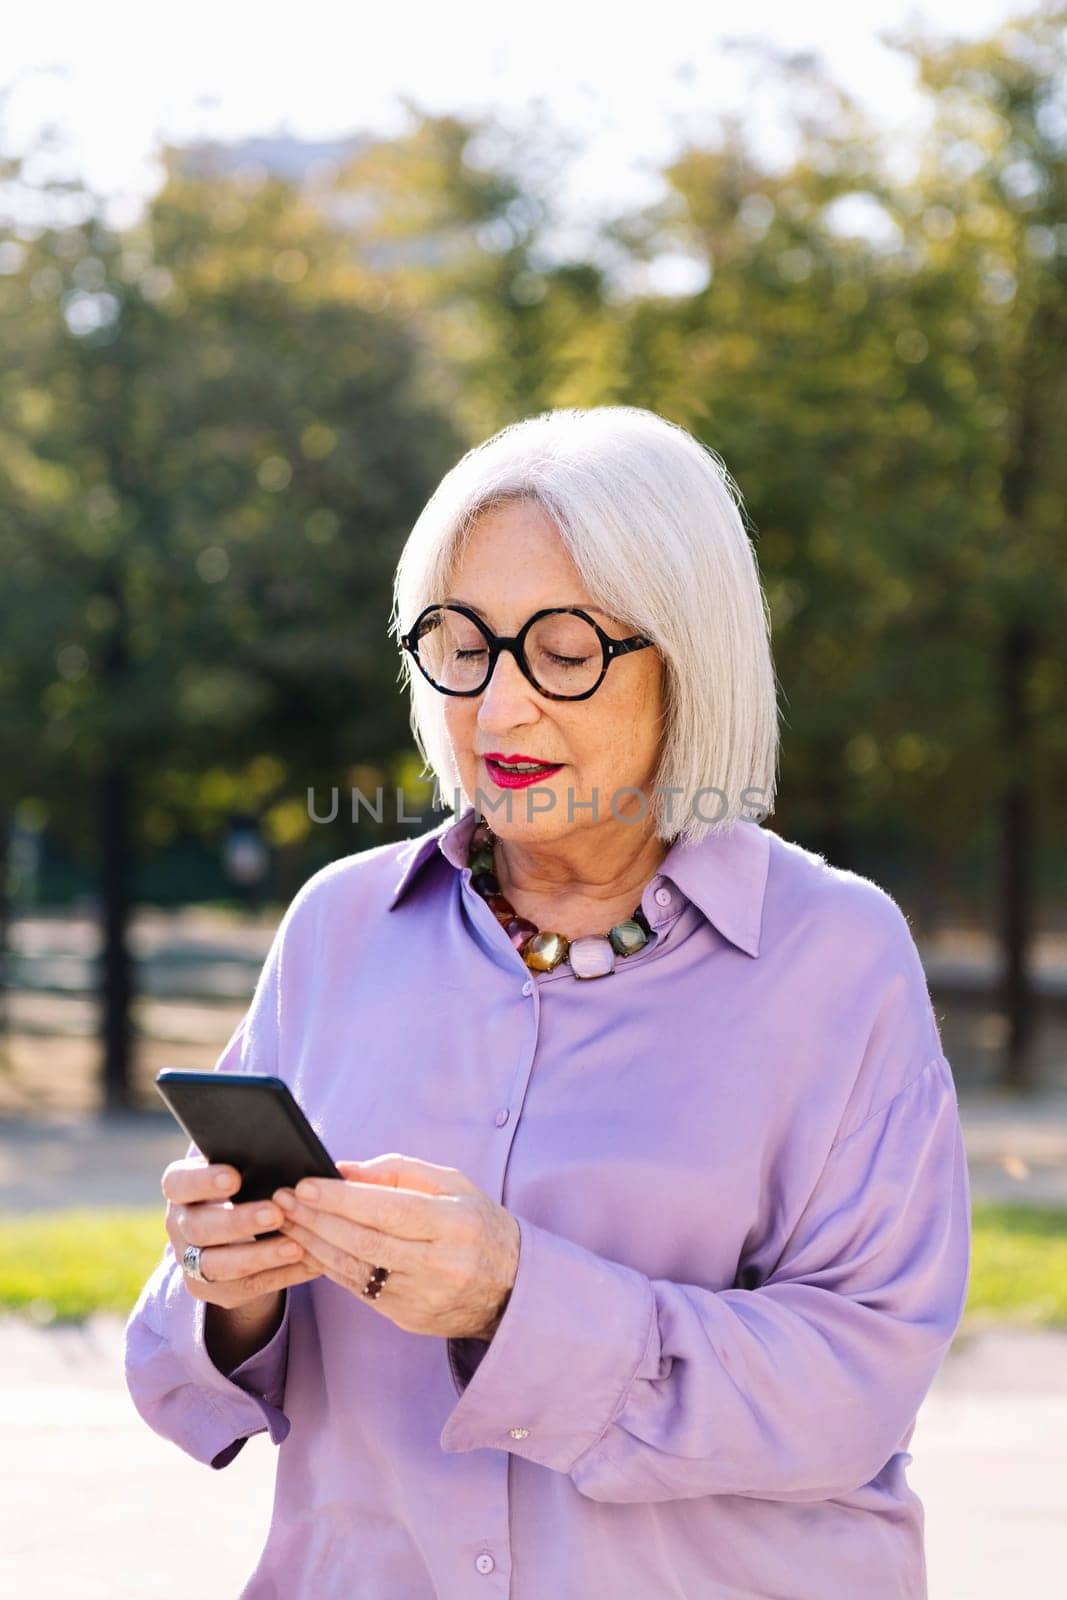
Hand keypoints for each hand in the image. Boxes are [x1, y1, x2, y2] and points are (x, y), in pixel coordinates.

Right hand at [162, 1156, 322, 1310]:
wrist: (236, 1233)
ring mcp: (190, 1261)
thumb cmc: (246, 1186)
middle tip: (275, 1213)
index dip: (204, 1181)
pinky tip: (307, 1263)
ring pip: (217, 1265)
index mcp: (181, 1189)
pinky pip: (244, 1287)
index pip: (179, 1183)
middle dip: (238, 1221)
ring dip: (259, 1256)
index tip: (235, 1178)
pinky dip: (279, 1276)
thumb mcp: (243, 1171)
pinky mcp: (209, 1288)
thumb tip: (290, 1157)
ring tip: (295, 1246)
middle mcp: (179, 1225)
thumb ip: (254, 1164)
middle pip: (199, 1227)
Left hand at [272, 1154, 519, 1341]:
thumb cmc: (477, 1222)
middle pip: (366, 1242)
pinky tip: (307, 1245)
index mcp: (455, 1225)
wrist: (511, 1286)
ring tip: (285, 1220)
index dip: (343, 1199)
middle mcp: (440, 1265)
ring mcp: (423, 1297)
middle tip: (282, 1199)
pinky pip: (359, 1289)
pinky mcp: (408, 1318)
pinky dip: (329, 1266)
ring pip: (355, 1269)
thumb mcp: (452, 1185)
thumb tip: (344, 1169)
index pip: (390, 1210)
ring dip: (313, 1243)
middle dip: (317, 1219)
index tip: (304, 1184)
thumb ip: (400, 1172)